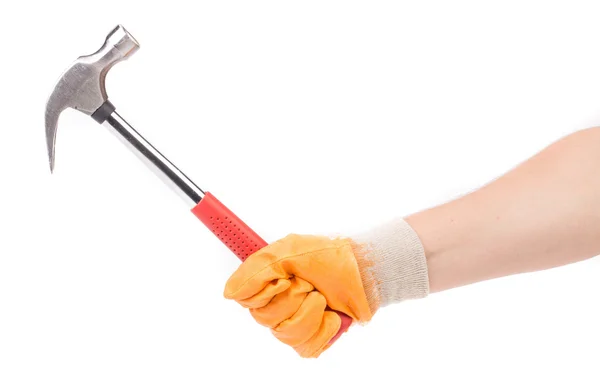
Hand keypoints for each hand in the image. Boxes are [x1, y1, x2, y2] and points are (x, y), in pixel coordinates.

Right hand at [224, 219, 429, 357]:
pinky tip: (330, 314)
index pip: (246, 299)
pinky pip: (305, 346)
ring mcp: (295, 323)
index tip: (282, 278)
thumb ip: (255, 270)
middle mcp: (277, 304)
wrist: (363, 271)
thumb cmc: (328, 258)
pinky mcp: (313, 338)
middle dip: (292, 298)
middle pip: (265, 319)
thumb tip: (230, 292)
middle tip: (308, 283)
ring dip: (309, 312)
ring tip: (321, 297)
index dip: (265, 291)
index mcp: (267, 283)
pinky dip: (322, 328)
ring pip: (286, 334)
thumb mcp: (287, 251)